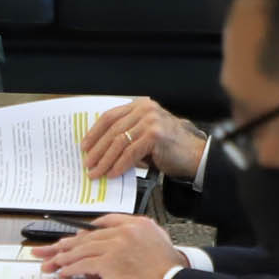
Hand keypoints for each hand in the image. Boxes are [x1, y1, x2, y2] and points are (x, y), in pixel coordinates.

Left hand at [40, 214, 186, 278]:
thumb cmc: (164, 265)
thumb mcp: (156, 238)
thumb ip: (134, 233)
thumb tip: (110, 240)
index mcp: (135, 223)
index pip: (104, 222)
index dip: (85, 231)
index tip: (73, 237)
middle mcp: (123, 232)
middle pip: (87, 237)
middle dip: (65, 245)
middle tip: (48, 250)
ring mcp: (115, 247)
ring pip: (82, 250)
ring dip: (63, 258)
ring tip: (50, 263)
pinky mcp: (109, 263)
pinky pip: (83, 265)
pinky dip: (71, 269)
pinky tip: (63, 273)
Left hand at [81, 96, 206, 181]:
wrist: (194, 155)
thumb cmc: (167, 147)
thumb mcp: (143, 135)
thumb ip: (124, 135)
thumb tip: (96, 150)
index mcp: (140, 105)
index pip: (110, 116)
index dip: (94, 132)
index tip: (83, 146)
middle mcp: (145, 109)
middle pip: (112, 130)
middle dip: (96, 149)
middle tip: (86, 163)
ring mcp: (151, 120)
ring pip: (119, 142)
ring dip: (104, 160)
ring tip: (96, 172)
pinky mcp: (155, 134)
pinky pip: (130, 152)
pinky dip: (119, 165)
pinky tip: (112, 174)